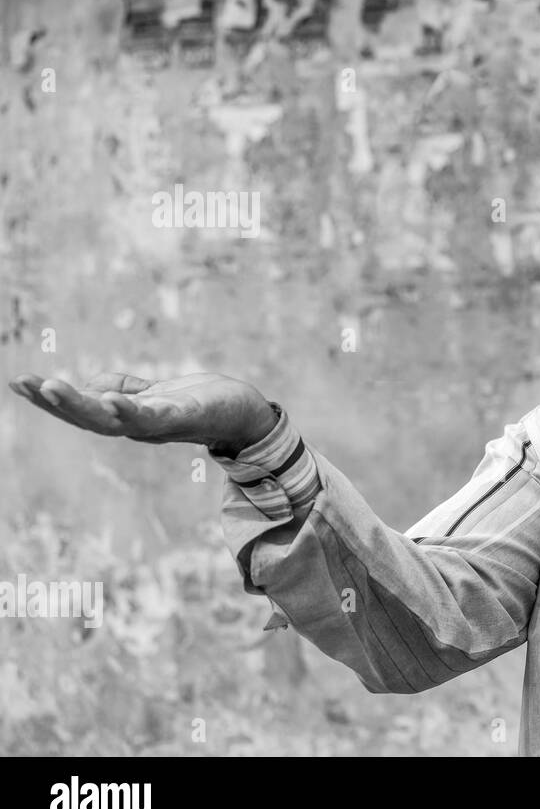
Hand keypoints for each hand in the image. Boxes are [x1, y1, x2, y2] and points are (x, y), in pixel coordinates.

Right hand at [7, 371, 279, 453]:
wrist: (247, 414)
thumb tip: (92, 386)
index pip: (82, 409)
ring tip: (53, 386)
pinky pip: (153, 416)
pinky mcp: (186, 415)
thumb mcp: (157, 392)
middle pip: (88, 418)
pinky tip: (109, 398)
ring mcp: (161, 424)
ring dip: (80, 404)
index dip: (50, 400)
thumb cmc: (201, 402)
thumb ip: (126, 389)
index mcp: (128, 418)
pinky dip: (130, 409)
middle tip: (25, 383)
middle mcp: (139, 426)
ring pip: (113, 419)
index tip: (18, 382)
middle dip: (54, 403)